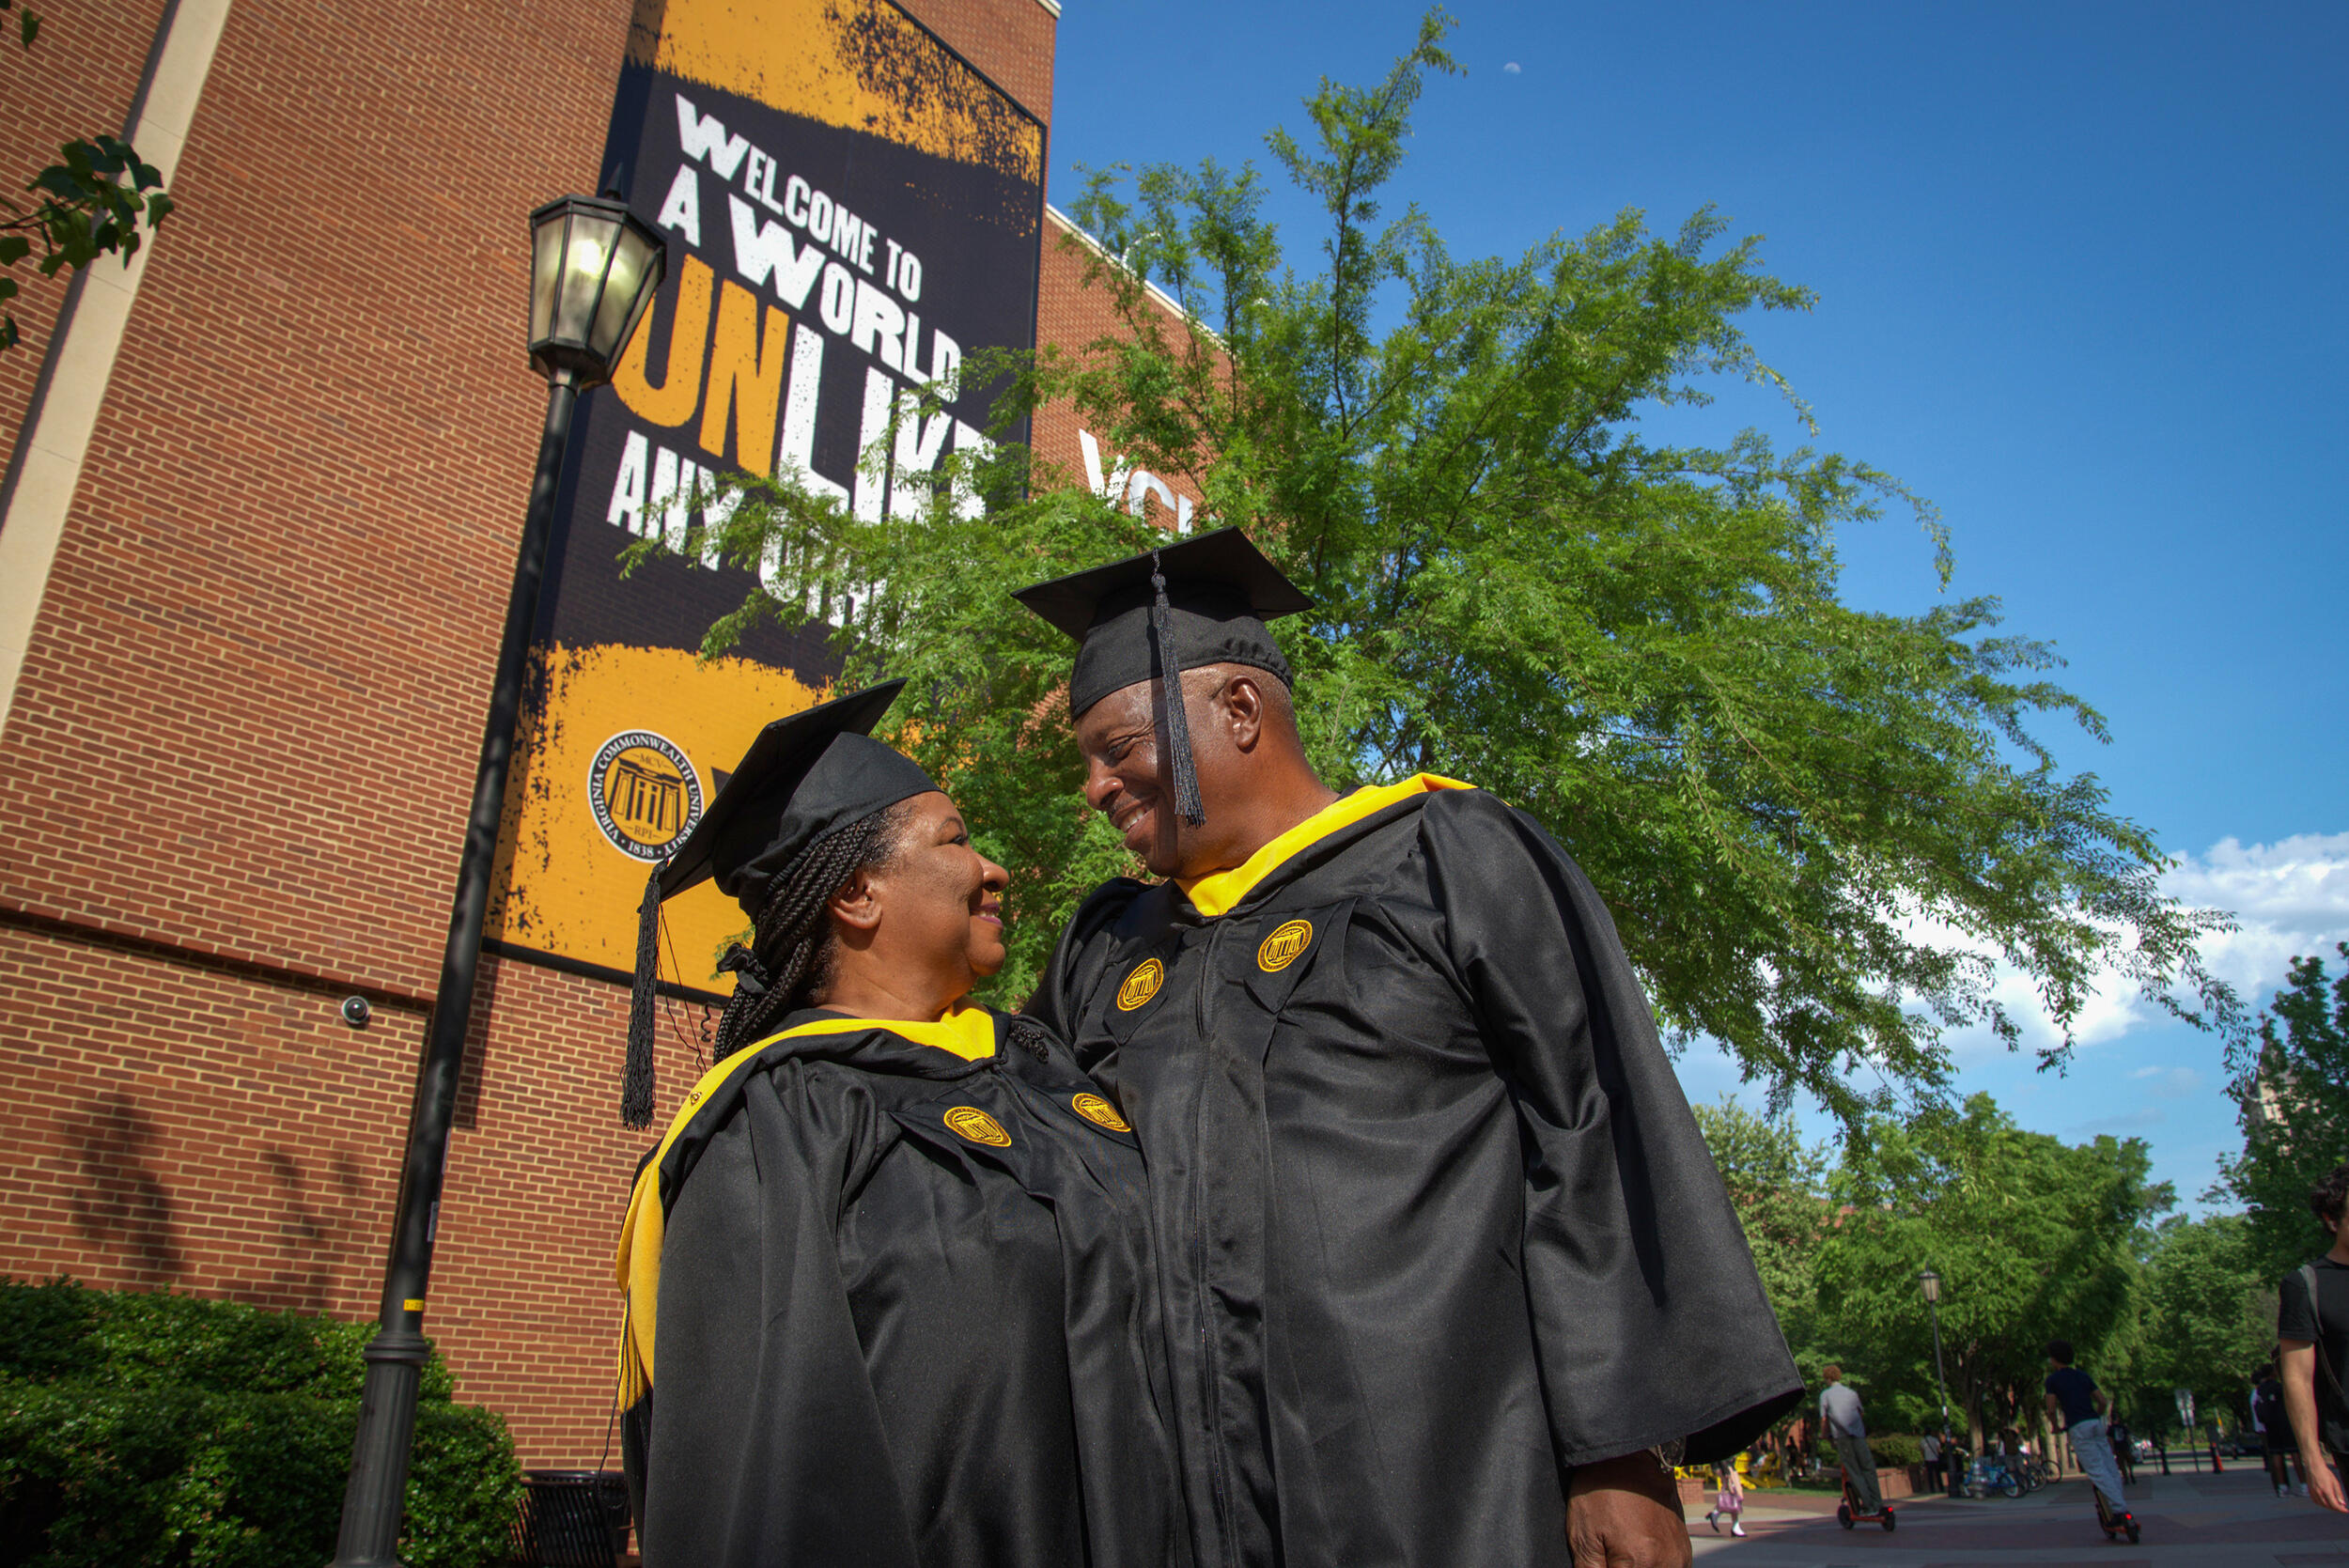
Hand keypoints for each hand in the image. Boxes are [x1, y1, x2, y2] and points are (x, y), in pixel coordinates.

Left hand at [1567, 1452, 1689, 1567]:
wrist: (1630, 1458)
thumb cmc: (1602, 1491)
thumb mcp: (1583, 1535)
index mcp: (1640, 1562)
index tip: (1601, 1561)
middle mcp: (1667, 1563)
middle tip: (1609, 1556)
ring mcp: (1679, 1557)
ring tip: (1621, 1553)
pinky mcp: (1685, 1550)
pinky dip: (1653, 1567)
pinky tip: (1637, 1556)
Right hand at [2312, 1455, 2346, 1512]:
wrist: (2314, 1466)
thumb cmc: (2325, 1473)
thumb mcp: (2335, 1482)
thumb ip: (2339, 1494)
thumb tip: (2343, 1504)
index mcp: (2326, 1490)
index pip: (2334, 1505)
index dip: (2341, 1509)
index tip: (2346, 1510)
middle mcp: (2319, 1492)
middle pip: (2328, 1506)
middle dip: (2336, 1508)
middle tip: (2342, 1507)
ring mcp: (2313, 1492)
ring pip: (2322, 1505)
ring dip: (2329, 1507)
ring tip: (2334, 1505)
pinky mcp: (2310, 1491)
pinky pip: (2316, 1501)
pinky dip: (2322, 1504)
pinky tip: (2326, 1502)